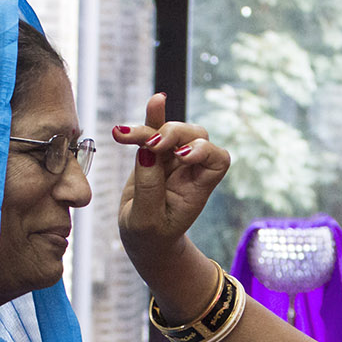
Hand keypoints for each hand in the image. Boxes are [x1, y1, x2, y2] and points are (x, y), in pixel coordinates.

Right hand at [114, 93, 230, 270]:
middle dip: (175, 134)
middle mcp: (192, 170)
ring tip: (123, 135)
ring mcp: (174, 159)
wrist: (145, 239)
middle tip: (151, 145)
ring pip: (171, 130)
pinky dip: (151, 116)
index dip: (204, 151)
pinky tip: (153, 101)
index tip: (182, 157)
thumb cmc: (152, 236)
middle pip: (196, 136)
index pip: (218, 160)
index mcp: (199, 189)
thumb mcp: (147, 220)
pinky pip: (155, 128)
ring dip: (150, 128)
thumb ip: (148, 187)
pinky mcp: (155, 154)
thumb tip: (147, 151)